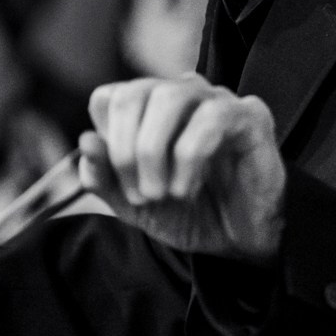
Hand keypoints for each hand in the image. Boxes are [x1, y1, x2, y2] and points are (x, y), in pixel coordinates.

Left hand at [79, 75, 284, 259]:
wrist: (241, 243)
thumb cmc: (189, 213)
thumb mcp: (134, 205)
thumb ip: (104, 177)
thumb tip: (85, 141)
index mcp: (149, 109)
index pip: (109, 98)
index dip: (106, 143)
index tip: (121, 185)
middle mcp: (182, 95)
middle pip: (134, 93)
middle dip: (125, 150)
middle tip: (140, 194)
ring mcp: (217, 100)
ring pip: (171, 96)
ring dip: (153, 151)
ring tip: (161, 193)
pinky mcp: (250, 116)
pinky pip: (213, 117)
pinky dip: (189, 157)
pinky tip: (187, 189)